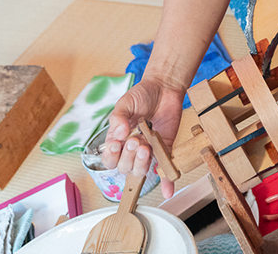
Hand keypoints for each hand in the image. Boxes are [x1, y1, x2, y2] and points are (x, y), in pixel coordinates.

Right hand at [101, 77, 185, 198]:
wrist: (164, 87)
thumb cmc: (141, 95)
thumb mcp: (125, 103)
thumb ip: (119, 117)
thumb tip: (119, 133)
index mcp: (118, 140)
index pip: (110, 159)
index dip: (111, 156)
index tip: (117, 144)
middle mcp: (131, 149)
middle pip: (124, 167)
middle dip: (128, 157)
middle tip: (135, 140)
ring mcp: (148, 150)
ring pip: (141, 170)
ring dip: (141, 163)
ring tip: (145, 147)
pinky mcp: (165, 149)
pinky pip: (164, 169)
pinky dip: (166, 182)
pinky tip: (167, 191)